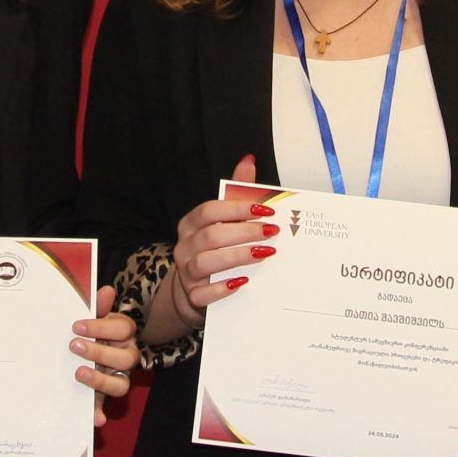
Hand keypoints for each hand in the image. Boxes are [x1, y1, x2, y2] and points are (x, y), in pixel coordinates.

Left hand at [71, 287, 140, 426]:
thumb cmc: (89, 332)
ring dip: (101, 381)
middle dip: (100, 352)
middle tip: (73, 346)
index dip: (102, 327)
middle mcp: (126, 357)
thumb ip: (98, 308)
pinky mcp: (105, 396)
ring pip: (121, 384)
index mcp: (123, 334)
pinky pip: (106, 407)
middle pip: (126, 358)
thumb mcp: (92, 319)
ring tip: (78, 373)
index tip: (76, 325)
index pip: (124, 328)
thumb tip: (106, 291)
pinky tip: (95, 418)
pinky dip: (100, 413)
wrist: (80, 352)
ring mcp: (118, 378)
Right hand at [142, 155, 273, 345]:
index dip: (237, 208)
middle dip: (245, 232)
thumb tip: (249, 160)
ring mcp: (187, 272)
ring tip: (265, 253)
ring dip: (238, 256)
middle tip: (272, 231)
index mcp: (191, 223)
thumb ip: (235, 193)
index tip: (267, 209)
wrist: (196, 288)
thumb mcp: (222, 220)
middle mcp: (185, 246)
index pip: (209, 210)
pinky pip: (204, 294)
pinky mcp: (193, 296)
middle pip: (211, 236)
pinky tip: (243, 282)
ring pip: (206, 262)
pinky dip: (223, 288)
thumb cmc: (214, 248)